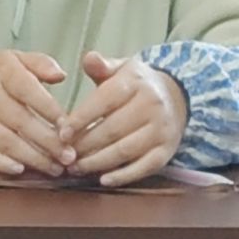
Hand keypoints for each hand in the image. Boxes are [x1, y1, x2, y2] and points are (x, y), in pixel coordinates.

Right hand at [0, 49, 71, 175]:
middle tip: (69, 156)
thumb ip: (41, 63)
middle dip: (48, 142)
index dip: (51, 111)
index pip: (29, 92)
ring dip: (32, 158)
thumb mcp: (15, 59)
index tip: (69, 127)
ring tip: (54, 168)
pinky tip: (19, 170)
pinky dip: (0, 164)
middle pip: (20, 122)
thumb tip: (60, 76)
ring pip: (5, 141)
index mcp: (2, 72)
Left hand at [62, 51, 188, 186]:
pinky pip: (144, 167)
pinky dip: (123, 176)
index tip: (60, 133)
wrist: (177, 95)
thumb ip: (101, 66)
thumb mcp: (120, 69)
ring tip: (75, 168)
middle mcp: (152, 106)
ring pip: (125, 150)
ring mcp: (161, 130)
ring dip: (97, 163)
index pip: (103, 102)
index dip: (80, 119)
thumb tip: (88, 58)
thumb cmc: (136, 85)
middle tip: (62, 156)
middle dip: (83, 146)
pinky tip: (102, 180)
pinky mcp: (167, 151)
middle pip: (111, 130)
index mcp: (135, 84)